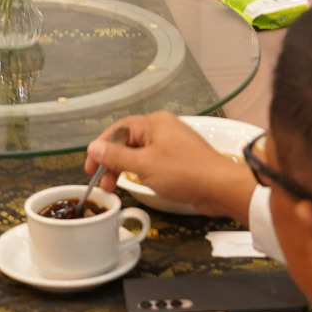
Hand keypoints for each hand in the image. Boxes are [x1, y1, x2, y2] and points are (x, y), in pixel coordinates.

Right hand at [84, 112, 257, 223]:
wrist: (221, 187)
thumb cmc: (183, 172)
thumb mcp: (144, 165)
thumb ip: (116, 156)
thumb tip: (93, 147)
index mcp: (154, 122)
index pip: (119, 129)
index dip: (101, 147)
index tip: (90, 167)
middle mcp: (163, 128)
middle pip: (128, 141)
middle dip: (112, 161)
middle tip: (102, 183)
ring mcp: (172, 144)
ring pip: (139, 153)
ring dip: (124, 169)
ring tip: (114, 188)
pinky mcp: (179, 159)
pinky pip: (152, 161)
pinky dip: (140, 171)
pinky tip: (136, 183)